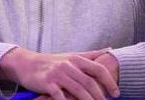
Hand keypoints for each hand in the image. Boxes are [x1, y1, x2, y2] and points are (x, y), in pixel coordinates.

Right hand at [0, 48, 119, 99]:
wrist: (27, 63)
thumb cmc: (52, 61)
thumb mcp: (71, 55)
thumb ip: (90, 54)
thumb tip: (109, 50)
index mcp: (76, 58)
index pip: (98, 69)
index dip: (109, 82)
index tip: (116, 94)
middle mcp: (68, 64)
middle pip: (89, 82)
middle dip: (101, 96)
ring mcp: (58, 74)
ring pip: (78, 91)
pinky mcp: (47, 83)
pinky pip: (60, 96)